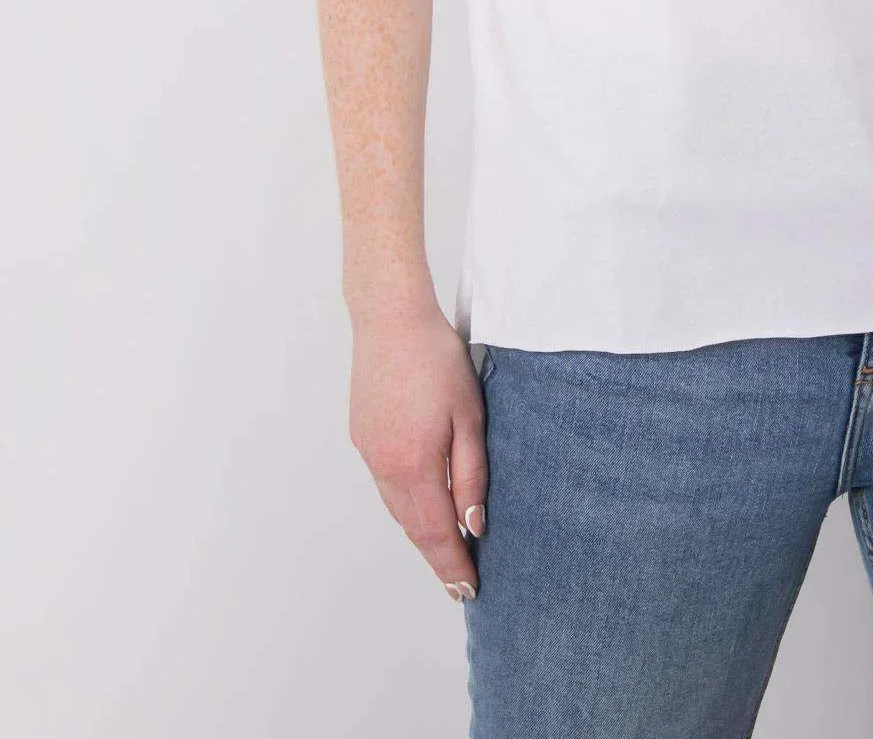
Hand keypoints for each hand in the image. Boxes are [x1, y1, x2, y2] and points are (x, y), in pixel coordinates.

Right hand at [348, 303, 488, 600]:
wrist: (390, 319)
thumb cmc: (437, 359)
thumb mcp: (469, 414)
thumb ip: (472, 474)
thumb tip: (474, 525)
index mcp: (414, 464)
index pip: (437, 532)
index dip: (453, 565)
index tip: (469, 589)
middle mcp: (385, 467)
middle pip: (413, 528)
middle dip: (437, 559)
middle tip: (460, 584)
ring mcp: (369, 453)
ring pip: (397, 509)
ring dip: (420, 534)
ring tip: (445, 554)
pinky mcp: (362, 437)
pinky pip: (386, 485)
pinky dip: (405, 505)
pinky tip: (421, 506)